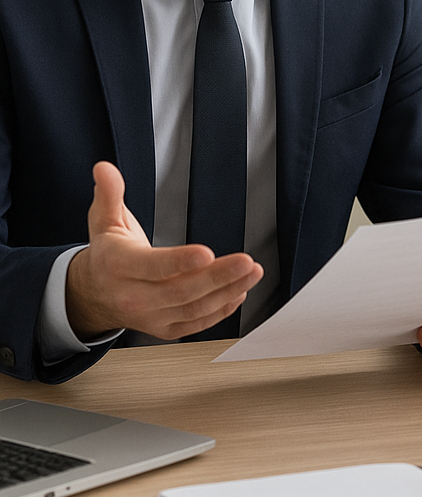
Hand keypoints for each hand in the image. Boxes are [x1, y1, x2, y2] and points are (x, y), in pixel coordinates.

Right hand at [65, 161, 262, 340]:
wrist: (93, 294)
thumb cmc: (107, 254)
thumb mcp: (103, 220)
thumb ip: (110, 194)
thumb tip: (104, 168)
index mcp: (118, 267)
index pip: (151, 266)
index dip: (179, 261)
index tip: (207, 253)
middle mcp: (134, 297)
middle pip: (180, 291)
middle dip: (218, 277)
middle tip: (247, 262)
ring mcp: (150, 316)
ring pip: (193, 309)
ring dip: (228, 292)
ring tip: (253, 273)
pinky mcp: (164, 328)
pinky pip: (195, 323)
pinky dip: (220, 311)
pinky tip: (240, 292)